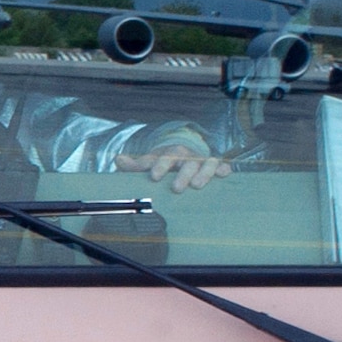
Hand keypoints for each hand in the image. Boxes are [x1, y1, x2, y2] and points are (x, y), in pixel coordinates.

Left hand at [117, 146, 233, 192]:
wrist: (183, 153)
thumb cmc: (164, 162)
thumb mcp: (149, 162)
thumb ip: (134, 165)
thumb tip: (118, 160)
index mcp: (169, 153)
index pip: (163, 158)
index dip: (159, 166)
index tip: (154, 176)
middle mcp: (187, 155)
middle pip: (186, 162)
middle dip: (182, 174)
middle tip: (176, 188)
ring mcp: (202, 160)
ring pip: (206, 163)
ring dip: (203, 173)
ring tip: (197, 186)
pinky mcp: (215, 166)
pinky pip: (221, 166)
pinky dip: (223, 170)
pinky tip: (224, 176)